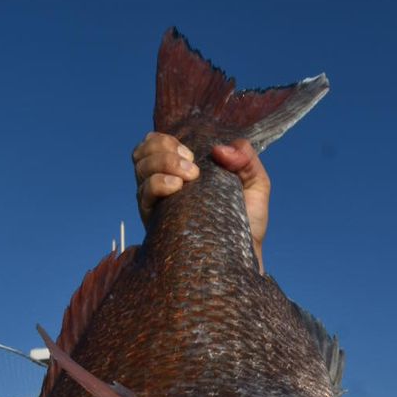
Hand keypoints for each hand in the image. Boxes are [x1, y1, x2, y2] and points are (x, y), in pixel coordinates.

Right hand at [132, 133, 269, 270]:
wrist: (244, 257)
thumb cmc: (248, 223)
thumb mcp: (256, 184)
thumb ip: (246, 158)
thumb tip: (219, 149)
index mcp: (182, 171)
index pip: (156, 144)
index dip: (166, 139)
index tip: (192, 152)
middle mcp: (164, 185)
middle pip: (142, 152)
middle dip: (164, 149)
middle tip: (192, 165)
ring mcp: (158, 204)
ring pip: (140, 168)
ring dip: (162, 163)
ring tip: (189, 177)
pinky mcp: (155, 223)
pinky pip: (144, 194)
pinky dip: (158, 183)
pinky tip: (177, 187)